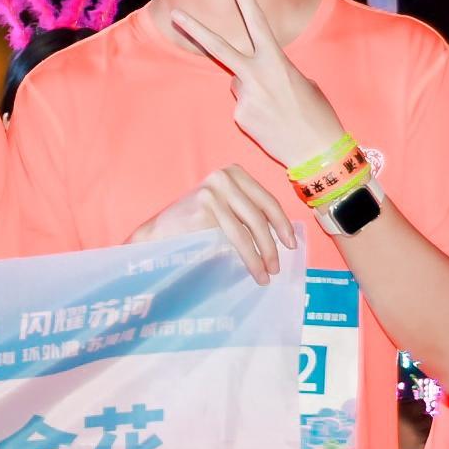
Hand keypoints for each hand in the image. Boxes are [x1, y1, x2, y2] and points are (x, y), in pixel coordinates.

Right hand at [132, 163, 295, 281]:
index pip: (266, 200)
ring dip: (262, 255)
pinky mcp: (205, 206)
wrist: (157, 234)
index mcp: (233, 173)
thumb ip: (247, 212)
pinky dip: (249, 257)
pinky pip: (236, 236)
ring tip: (265, 275)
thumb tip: (282, 235)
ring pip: (250, 228)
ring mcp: (214, 190)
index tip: (291, 244)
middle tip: (277, 266)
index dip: (282, 223)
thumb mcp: (224, 209)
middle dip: (273, 244)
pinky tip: (254, 270)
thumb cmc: (194, 226)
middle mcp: (224, 176)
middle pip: (260, 214)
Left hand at [167, 0, 347, 168]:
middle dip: (195, 29)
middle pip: (219, 47)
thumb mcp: (302, 81)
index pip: (257, 23)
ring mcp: (244, 97)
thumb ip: (273, 70)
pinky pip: (242, 104)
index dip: (246, 0)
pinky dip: (254, 109)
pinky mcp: (240, 116)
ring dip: (252, 89)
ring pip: (238, 82)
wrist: (317, 151)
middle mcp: (256, 76)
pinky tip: (271, 120)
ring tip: (277, 106)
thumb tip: (251, 75)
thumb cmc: (316, 112)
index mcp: (276, 61)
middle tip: (175, 13)